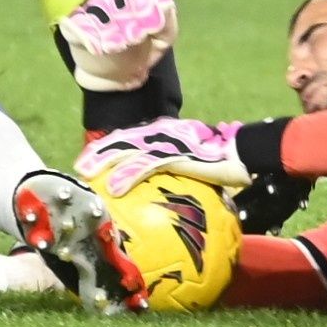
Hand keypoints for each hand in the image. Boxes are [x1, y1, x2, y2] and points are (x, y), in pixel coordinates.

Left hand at [80, 116, 248, 192]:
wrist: (246, 152)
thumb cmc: (226, 160)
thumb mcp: (197, 163)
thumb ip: (179, 170)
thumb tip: (169, 192)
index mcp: (167, 134)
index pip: (133, 137)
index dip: (111, 147)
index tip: (94, 159)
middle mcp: (163, 133)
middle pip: (123, 140)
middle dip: (100, 151)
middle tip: (80, 166)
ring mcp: (168, 142)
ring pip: (128, 150)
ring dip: (104, 161)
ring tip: (86, 174)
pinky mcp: (175, 154)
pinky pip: (146, 166)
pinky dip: (128, 177)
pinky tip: (114, 189)